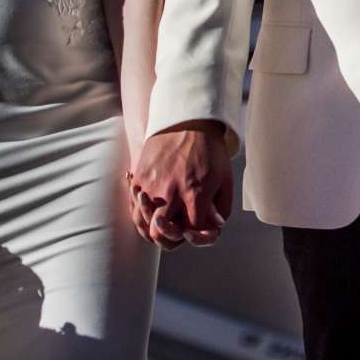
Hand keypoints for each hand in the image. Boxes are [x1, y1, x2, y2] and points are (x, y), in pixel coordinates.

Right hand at [129, 123, 231, 247]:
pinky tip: (151, 211)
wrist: (188, 121)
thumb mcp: (225, 177)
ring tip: (163, 224)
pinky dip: (140, 215)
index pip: (192, 231)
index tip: (199, 228)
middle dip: (172, 239)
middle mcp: (171, 193)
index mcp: (196, 194)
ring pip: (143, 225)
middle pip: (162, 235)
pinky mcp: (140, 178)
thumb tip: (215, 227)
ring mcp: (152, 186)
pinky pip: (134, 207)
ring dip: (153, 230)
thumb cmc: (210, 150)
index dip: (198, 236)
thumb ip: (222, 206)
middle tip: (177, 231)